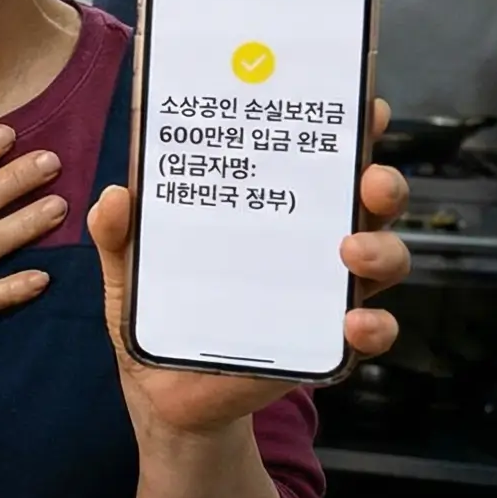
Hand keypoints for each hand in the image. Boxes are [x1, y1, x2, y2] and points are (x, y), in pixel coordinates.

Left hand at [92, 98, 413, 440]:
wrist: (162, 391)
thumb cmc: (158, 311)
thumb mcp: (129, 269)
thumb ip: (118, 234)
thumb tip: (115, 196)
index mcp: (270, 208)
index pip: (317, 158)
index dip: (349, 128)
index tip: (363, 106)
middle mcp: (309, 241)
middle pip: (366, 201)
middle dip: (380, 182)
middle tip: (370, 178)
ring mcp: (323, 292)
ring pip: (381, 258)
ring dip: (381, 248)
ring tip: (352, 250)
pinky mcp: (324, 344)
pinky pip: (369, 332)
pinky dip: (375, 326)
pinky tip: (354, 322)